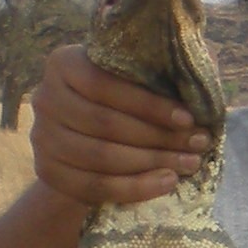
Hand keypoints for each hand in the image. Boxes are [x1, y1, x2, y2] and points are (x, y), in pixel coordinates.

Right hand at [28, 42, 205, 209]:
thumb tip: (206, 59)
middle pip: (104, 123)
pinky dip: (134, 188)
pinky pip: (94, 187)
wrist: (89, 140)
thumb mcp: (142, 75)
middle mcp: (45, 97)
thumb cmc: (126, 100)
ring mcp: (42, 137)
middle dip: (159, 137)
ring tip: (188, 164)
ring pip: (101, 157)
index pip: (105, 85)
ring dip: (151, 164)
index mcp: (65, 62)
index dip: (150, 105)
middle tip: (199, 144)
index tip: (190, 118)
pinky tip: (166, 183)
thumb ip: (168, 62)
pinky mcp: (48, 172)